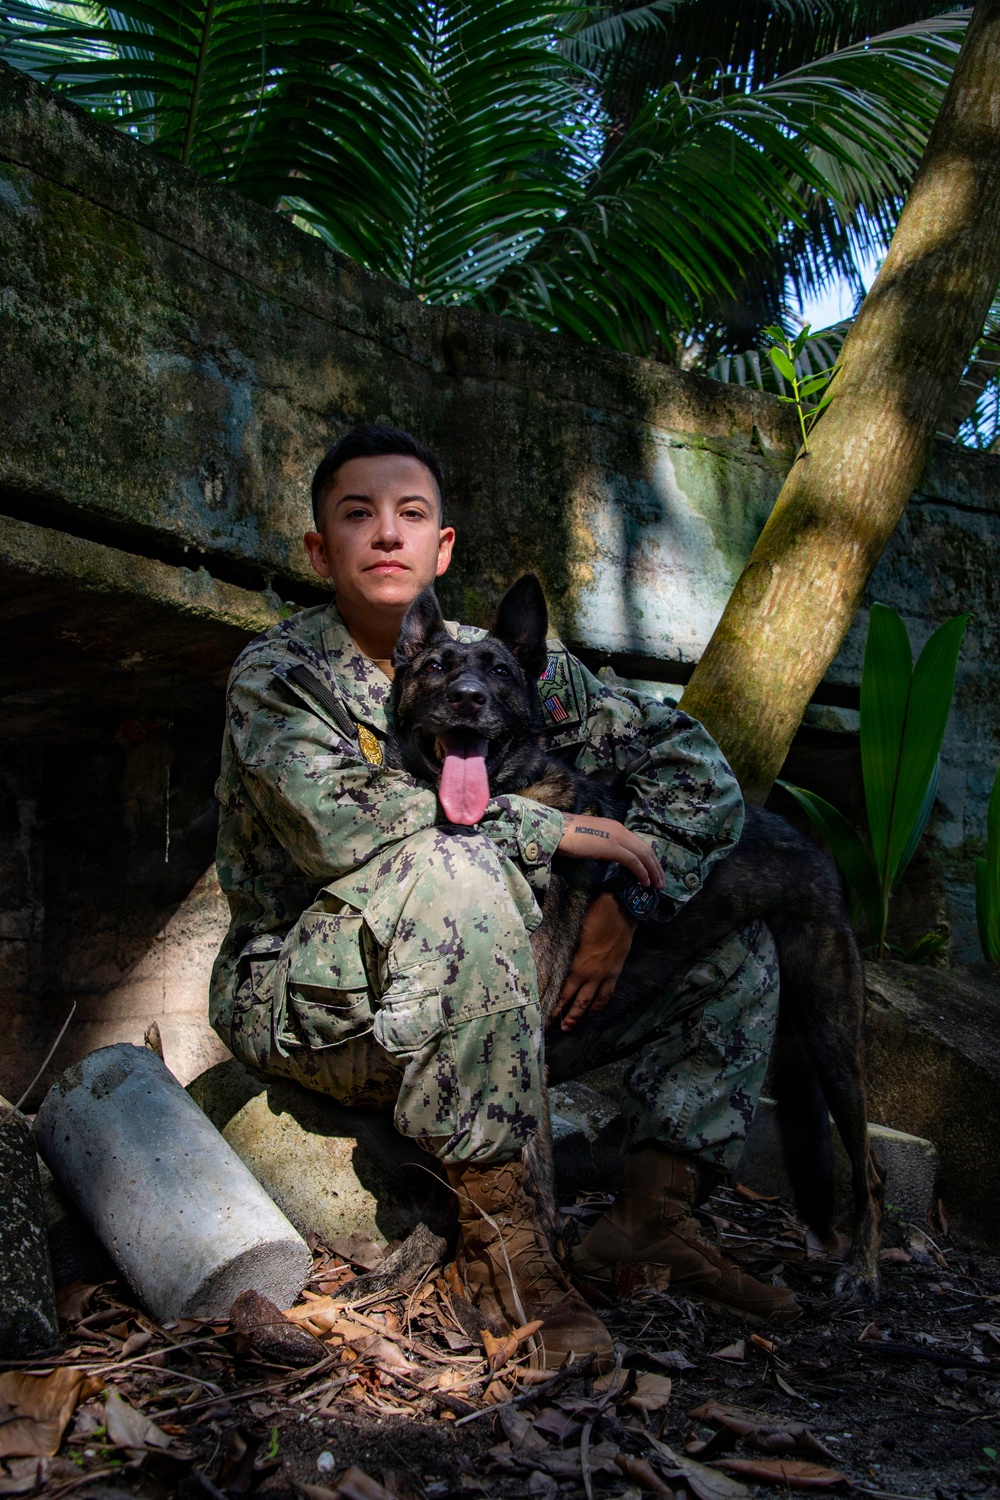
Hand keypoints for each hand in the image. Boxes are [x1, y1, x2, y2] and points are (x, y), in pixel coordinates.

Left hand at [549, 892, 636, 1031]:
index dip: (554, 1005)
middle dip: (566, 1016)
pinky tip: (594, 1009)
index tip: (545, 1016)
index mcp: (576, 965)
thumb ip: (563, 948)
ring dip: (581, 1015)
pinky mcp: (615, 973)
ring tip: (571, 1025)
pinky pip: (606, 994)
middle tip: (557, 1028)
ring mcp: (604, 975)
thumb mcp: (572, 931)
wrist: (621, 911)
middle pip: (576, 1001)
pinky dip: (599, 1005)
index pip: (562, 992)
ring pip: (591, 1002)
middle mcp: (590, 974)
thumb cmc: (593, 916)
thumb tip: (550, 958)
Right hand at [557, 815, 663, 889]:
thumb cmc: (568, 837)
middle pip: (645, 848)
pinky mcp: (612, 847)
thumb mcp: (592, 838)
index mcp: (615, 827)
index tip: (654, 871)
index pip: (639, 843)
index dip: (649, 858)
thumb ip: (604, 844)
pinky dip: (641, 872)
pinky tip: (644, 881)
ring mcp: (617, 837)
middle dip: (656, 866)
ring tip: (656, 885)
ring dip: (652, 871)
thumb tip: (610, 857)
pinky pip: (633, 861)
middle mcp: (620, 829)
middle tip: (661, 881)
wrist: (556, 831)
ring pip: (643, 855)